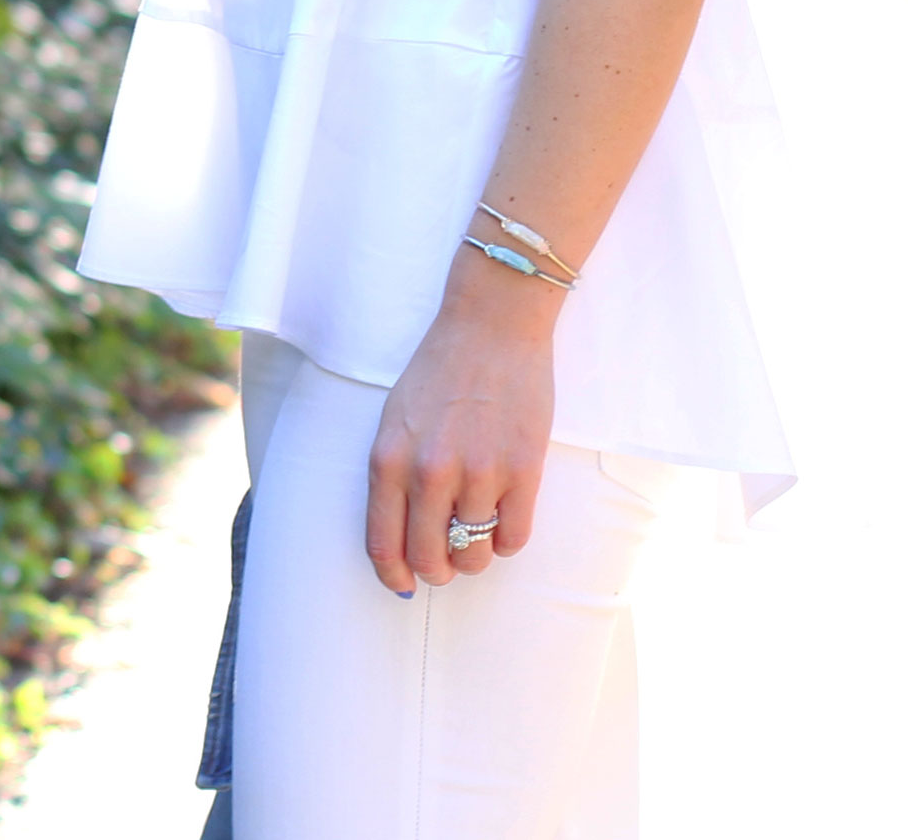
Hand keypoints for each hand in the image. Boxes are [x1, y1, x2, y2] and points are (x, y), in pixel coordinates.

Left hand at [364, 273, 554, 594]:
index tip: (406, 582)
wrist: (492, 324)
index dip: (395, 575)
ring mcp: (479, 472)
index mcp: (389, 457)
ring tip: (479, 524)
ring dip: (477, 552)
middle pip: (431, 559)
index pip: (384, 545)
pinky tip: (505, 512)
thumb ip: (392, 478)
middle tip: (448, 556)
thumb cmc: (440, 370)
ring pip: (476, 555)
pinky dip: (509, 538)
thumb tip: (400, 548)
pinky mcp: (523, 470)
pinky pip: (515, 539)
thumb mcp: (395, 418)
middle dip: (439, 569)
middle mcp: (429, 471)